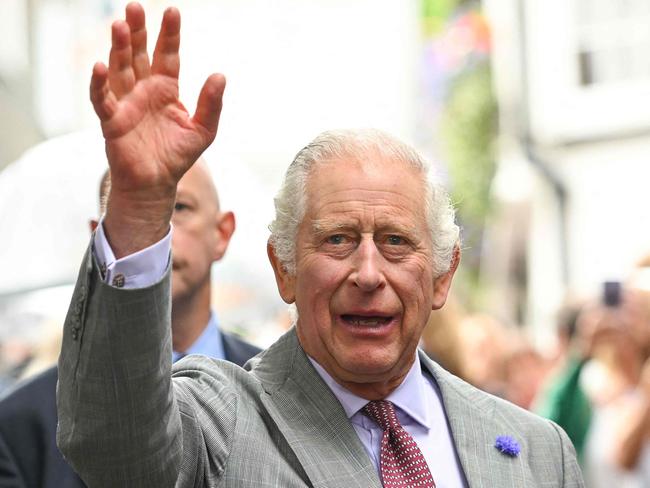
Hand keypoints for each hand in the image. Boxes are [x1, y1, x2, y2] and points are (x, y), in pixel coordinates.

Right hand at [91, 2, 225, 256]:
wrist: (156, 184)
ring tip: (119, 24)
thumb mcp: (203, 130)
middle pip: (138, 54)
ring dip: (118, 48)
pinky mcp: (111, 120)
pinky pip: (102, 98)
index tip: (172, 11)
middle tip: (135, 7)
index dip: (169, 34)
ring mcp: (126, 103)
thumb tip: (220, 74)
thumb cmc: (177, 156)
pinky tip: (100, 65)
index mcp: (166, 89)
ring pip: (119, 69)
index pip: (167, 55)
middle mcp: (144, 91)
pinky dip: (99, 83)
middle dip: (137, 31)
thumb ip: (211, 104)